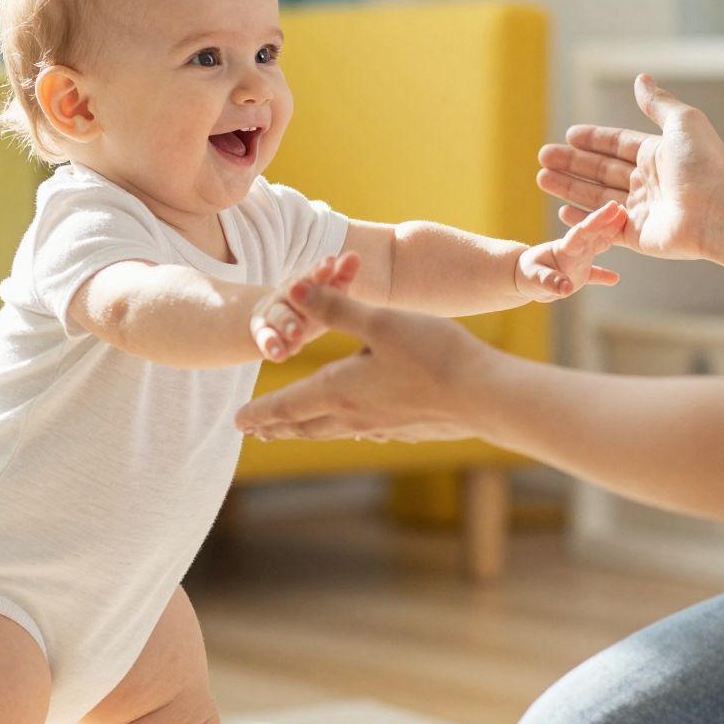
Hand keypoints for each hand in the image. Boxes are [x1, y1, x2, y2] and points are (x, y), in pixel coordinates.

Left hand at [237, 286, 490, 442]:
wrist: (485, 397)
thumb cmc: (434, 354)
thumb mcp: (380, 322)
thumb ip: (336, 307)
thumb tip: (293, 290)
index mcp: (340, 390)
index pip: (288, 405)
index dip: (261, 412)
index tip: (238, 422)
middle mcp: (355, 416)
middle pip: (305, 425)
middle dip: (277, 426)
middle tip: (255, 432)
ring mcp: (382, 427)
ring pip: (333, 432)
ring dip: (308, 431)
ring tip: (295, 432)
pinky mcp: (408, 430)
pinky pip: (365, 433)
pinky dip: (347, 431)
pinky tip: (358, 429)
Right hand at [251, 252, 358, 360]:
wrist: (274, 322)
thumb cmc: (311, 305)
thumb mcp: (328, 292)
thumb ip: (341, 275)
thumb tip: (354, 255)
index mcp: (305, 281)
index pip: (313, 274)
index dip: (321, 270)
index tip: (330, 265)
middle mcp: (287, 294)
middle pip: (292, 290)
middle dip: (300, 290)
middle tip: (302, 288)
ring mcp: (274, 314)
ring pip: (279, 316)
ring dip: (287, 323)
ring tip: (297, 333)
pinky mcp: (264, 334)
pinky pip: (266, 339)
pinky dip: (272, 346)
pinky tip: (280, 355)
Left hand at [514, 200, 626, 301]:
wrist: (520, 277)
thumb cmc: (526, 273)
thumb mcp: (535, 278)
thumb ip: (551, 281)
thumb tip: (566, 288)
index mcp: (565, 247)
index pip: (584, 231)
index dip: (598, 220)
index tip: (612, 207)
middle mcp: (575, 249)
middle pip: (595, 233)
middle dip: (609, 221)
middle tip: (625, 208)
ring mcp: (579, 260)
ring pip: (599, 245)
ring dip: (612, 235)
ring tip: (627, 222)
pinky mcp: (579, 274)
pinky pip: (595, 273)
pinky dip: (604, 276)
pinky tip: (615, 278)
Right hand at [535, 73, 723, 261]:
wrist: (718, 211)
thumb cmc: (705, 165)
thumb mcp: (682, 122)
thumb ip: (657, 103)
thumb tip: (641, 79)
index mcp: (657, 155)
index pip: (617, 145)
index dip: (593, 140)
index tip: (569, 134)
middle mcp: (648, 182)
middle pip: (601, 170)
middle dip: (572, 163)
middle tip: (544, 156)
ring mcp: (641, 210)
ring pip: (596, 197)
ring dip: (569, 187)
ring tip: (542, 178)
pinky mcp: (636, 236)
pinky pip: (602, 227)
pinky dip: (582, 219)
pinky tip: (561, 210)